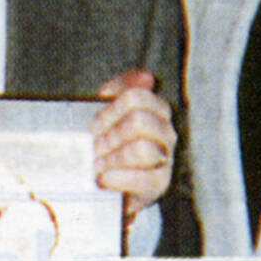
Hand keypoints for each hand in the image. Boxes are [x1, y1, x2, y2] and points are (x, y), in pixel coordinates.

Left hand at [90, 69, 175, 214]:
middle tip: (96, 146)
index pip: (137, 96)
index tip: (94, 125)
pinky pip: (143, 179)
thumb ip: (122, 87)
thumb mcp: (111, 110)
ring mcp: (165, 159)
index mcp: (156, 110)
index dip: (110, 110)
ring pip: (143, 149)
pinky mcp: (159, 184)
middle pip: (139, 120)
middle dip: (111, 134)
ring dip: (114, 157)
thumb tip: (146, 76)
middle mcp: (166, 132)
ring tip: (99, 164)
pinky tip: (104, 178)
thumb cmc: (111, 142)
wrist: (110, 182)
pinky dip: (118, 178)